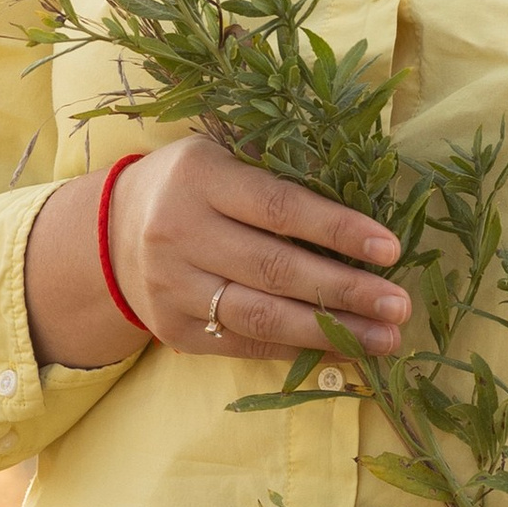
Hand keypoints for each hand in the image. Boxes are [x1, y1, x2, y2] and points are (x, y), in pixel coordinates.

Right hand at [28, 137, 409, 371]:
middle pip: (275, 268)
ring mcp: (173, 287)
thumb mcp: (221, 156)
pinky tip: (341, 349)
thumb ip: (278, 170)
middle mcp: (180, 233)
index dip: (337, 229)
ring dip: (330, 331)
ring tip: (384, 340)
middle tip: (399, 306)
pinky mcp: (174, 330)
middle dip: (345, 290)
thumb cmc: (190, 186)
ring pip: (261, 316)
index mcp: (200, 178)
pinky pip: (244, 344)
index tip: (390, 249)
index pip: (279, 207)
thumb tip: (364, 195)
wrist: (107, 236)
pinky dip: (296, 349)